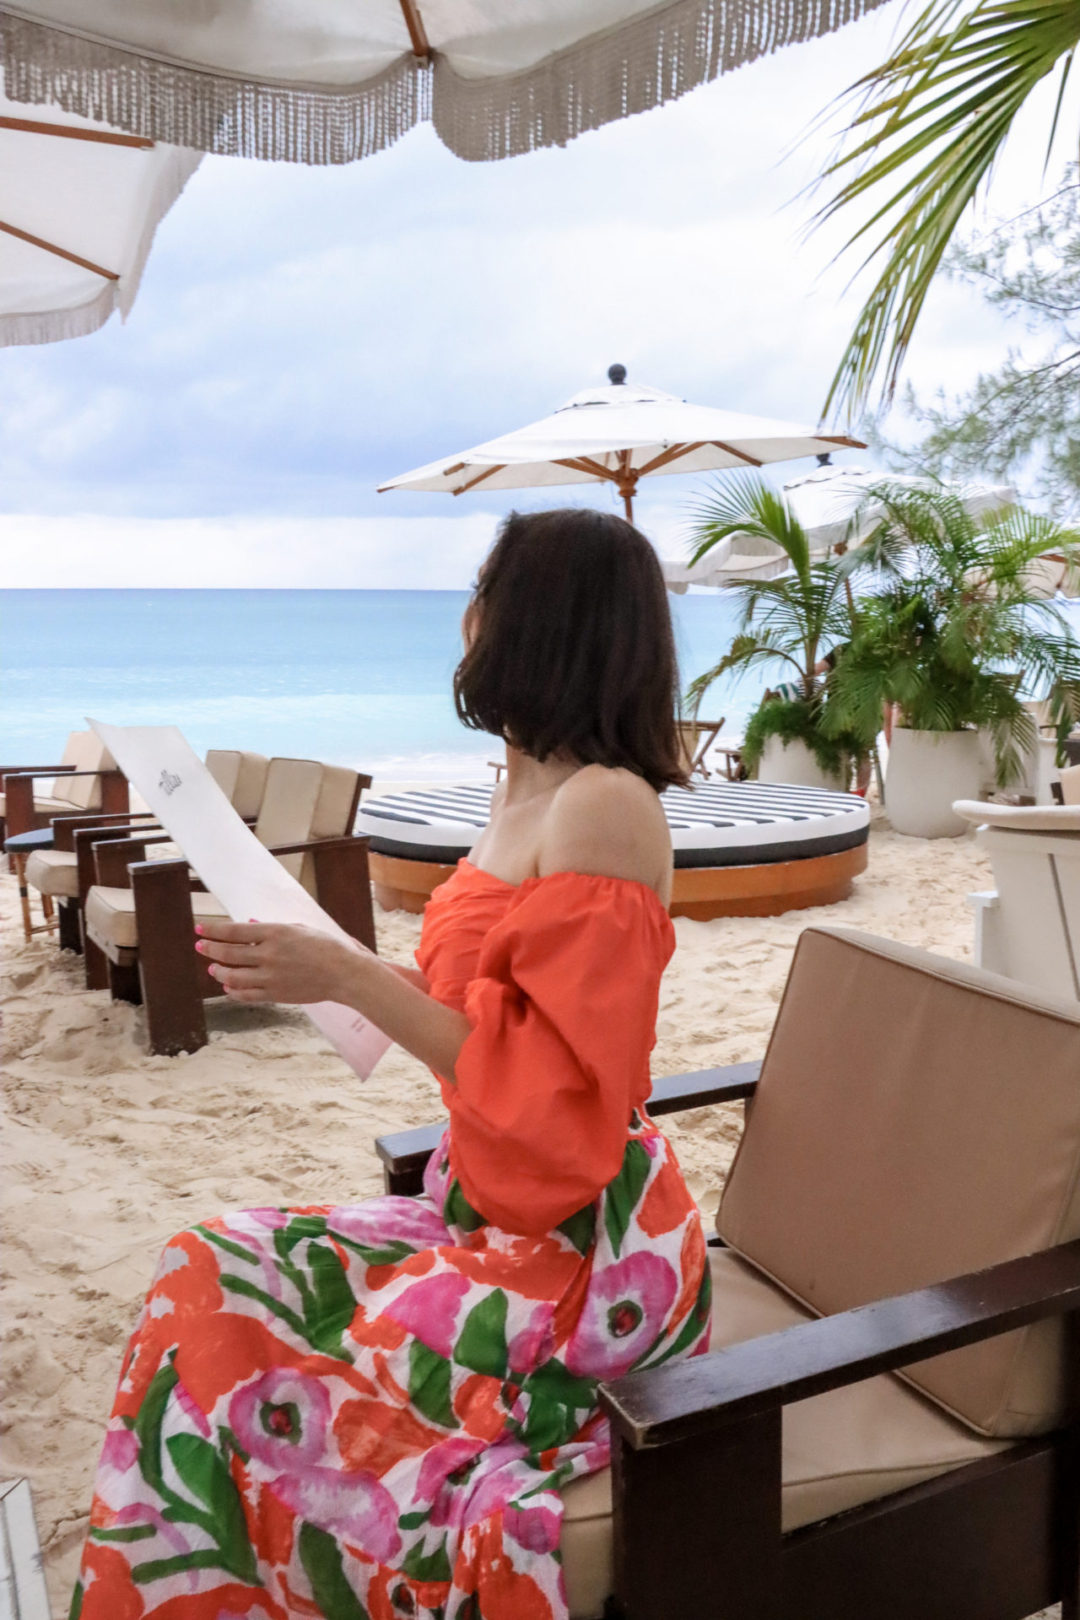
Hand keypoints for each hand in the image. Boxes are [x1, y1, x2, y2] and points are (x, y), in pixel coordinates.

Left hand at [195, 919, 360, 1005]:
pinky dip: (233, 991)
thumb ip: (270, 930)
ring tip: (213, 968)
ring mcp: (271, 977)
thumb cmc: (325, 947)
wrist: (343, 974)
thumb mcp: (298, 929)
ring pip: (233, 976)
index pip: (234, 931)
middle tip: (200, 946)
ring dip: (218, 972)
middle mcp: (270, 955)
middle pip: (229, 953)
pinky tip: (228, 987)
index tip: (200, 928)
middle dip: (210, 949)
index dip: (213, 930)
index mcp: (276, 933)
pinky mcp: (275, 994)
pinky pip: (246, 995)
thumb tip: (247, 926)